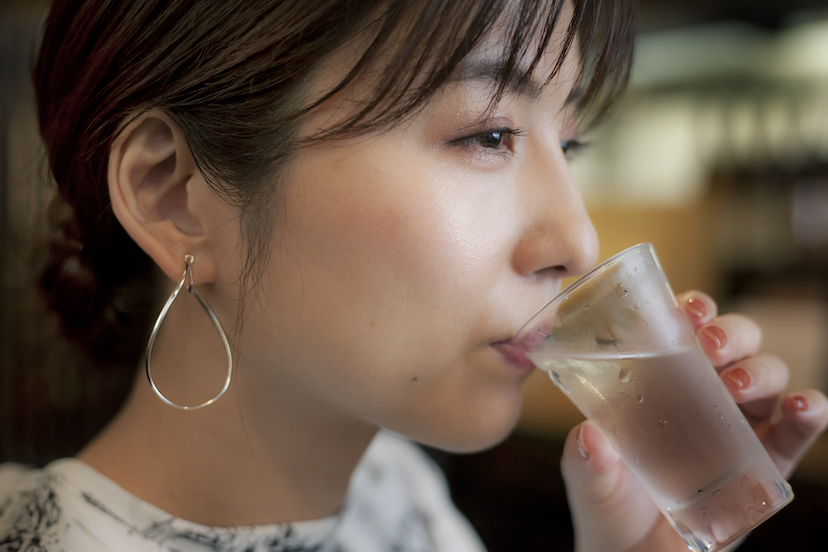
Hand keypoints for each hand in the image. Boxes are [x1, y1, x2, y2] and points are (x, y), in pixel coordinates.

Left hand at [560, 291, 827, 551]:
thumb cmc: (609, 503)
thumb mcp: (590, 477)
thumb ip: (587, 457)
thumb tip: (591, 436)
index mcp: (659, 382)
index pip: (681, 331)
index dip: (690, 311)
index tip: (687, 310)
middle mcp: (703, 395)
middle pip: (733, 343)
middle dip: (729, 333)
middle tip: (709, 346)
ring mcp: (738, 427)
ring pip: (767, 376)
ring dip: (760, 370)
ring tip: (736, 385)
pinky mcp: (765, 464)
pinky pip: (796, 432)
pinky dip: (808, 413)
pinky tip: (804, 407)